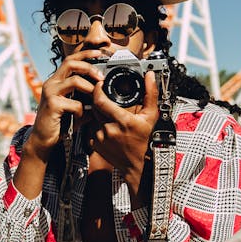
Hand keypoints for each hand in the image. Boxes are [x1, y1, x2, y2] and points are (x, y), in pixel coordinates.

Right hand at [25, 51, 105, 161]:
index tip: (99, 53)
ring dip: (90, 89)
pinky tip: (79, 119)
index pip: (70, 60)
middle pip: (71, 64)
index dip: (84, 54)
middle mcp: (51, 83)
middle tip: (101, 77)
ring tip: (95, 99)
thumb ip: (85, 97)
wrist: (44, 140)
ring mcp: (50, 93)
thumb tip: (103, 91)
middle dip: (89, 67)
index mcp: (56, 81)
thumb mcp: (75, 106)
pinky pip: (75, 104)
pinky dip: (82, 111)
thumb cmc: (61, 123)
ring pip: (75, 81)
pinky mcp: (52, 105)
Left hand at [84, 70, 159, 196]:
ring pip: (92, 116)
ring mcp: (99, 137)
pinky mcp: (93, 144)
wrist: (135, 164)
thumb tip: (149, 77)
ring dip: (97, 112)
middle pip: (95, 106)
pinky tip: (105, 125)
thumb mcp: (150, 116)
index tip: (100, 84)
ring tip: (107, 113)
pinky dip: (95, 124)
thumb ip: (150, 94)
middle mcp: (108, 129)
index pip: (100, 100)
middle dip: (98, 98)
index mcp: (122, 120)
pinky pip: (90, 127)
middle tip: (104, 96)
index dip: (98, 89)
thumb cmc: (143, 140)